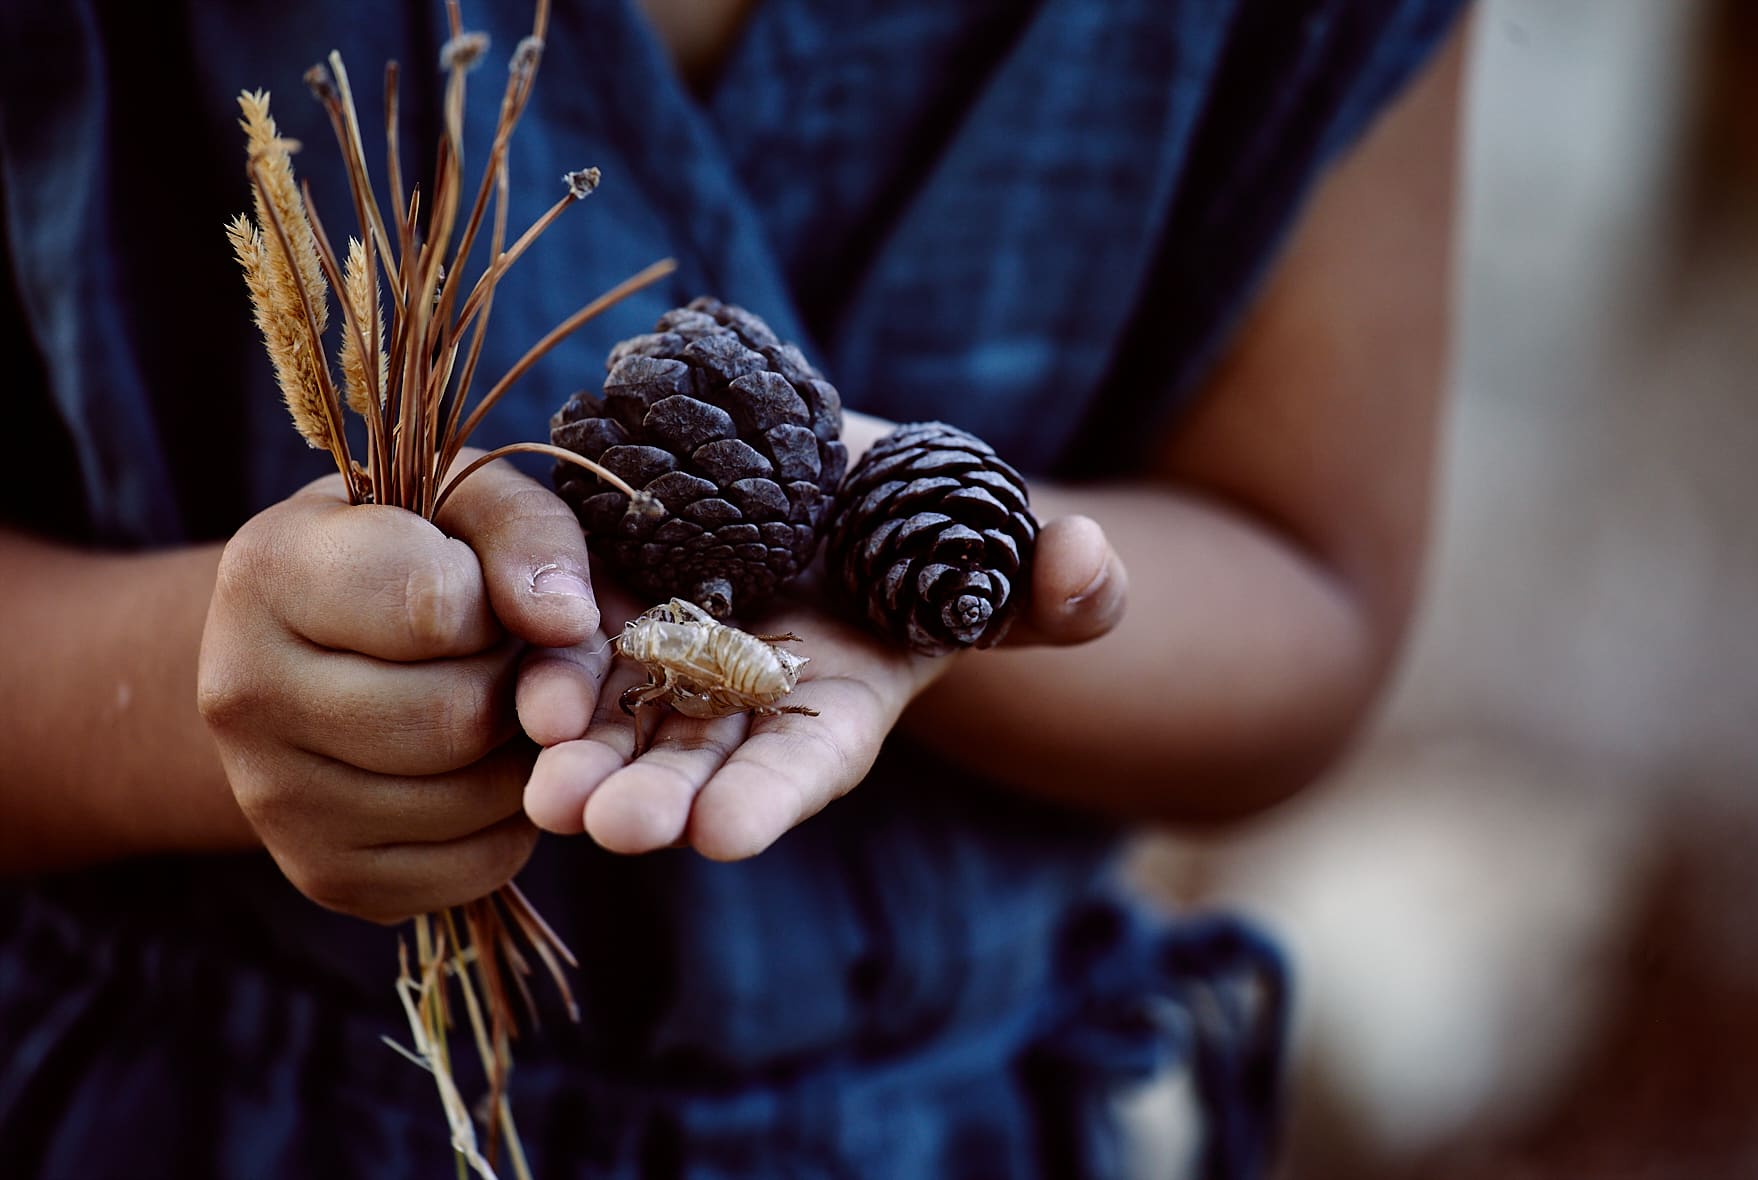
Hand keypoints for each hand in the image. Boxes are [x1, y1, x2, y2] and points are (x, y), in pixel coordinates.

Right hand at [197, 457, 599, 922]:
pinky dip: (513, 821)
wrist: (318, 652)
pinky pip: (478, 866)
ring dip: (524, 755)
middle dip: (516, 684)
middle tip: (506, 657)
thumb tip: (565, 620)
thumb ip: (526, 534)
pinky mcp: (325, 875)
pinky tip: (483, 767)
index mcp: (269, 570)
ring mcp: (273, 799)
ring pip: (472, 798)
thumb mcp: (468, 504)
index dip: (495, 601)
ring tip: (496, 705)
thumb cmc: (412, 555)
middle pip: (457, 716)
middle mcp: (243, 691)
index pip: (432, 605)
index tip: (483, 591)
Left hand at [517, 514, 1125, 859]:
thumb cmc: (935, 530)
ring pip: (620, 710)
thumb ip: (1052, 585)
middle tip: (604, 826)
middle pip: (695, 758)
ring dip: (581, 749)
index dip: (769, 796)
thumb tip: (1090, 564)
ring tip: (542, 784)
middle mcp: (744, 696)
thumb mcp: (1001, 559)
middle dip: (653, 794)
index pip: (805, 763)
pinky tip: (520, 687)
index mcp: (837, 705)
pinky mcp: (618, 584)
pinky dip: (549, 657)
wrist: (843, 475)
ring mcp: (672, 645)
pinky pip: (575, 627)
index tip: (723, 832)